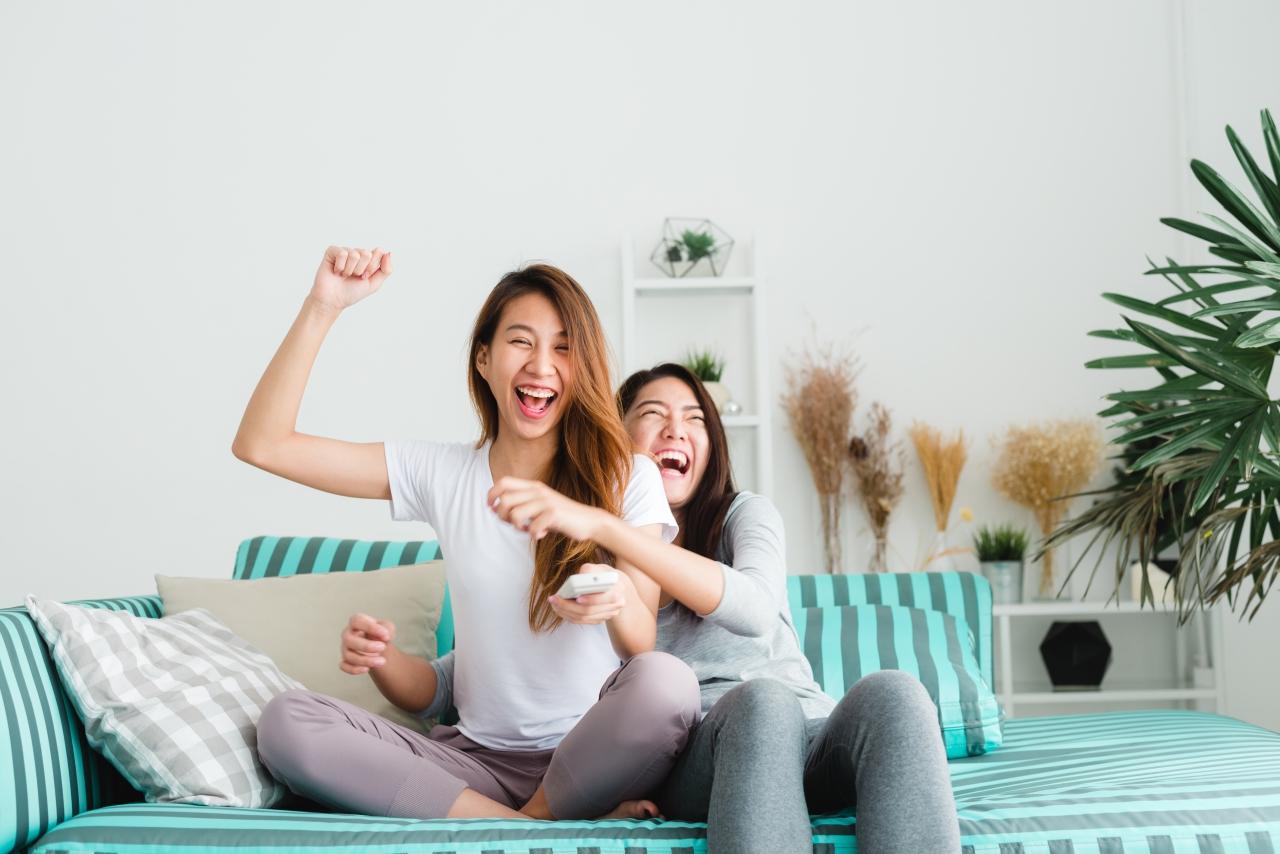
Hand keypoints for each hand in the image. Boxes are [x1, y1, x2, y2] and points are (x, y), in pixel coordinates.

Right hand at [309, 245, 393, 311]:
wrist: (333, 300)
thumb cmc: (352, 292)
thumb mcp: (374, 284)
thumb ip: (386, 270)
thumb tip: (388, 253)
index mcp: (369, 259)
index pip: (379, 252)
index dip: (372, 267)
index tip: (365, 277)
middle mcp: (357, 253)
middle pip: (367, 254)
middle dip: (361, 270)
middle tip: (353, 276)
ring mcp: (345, 251)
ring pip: (355, 255)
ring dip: (350, 270)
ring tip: (344, 275)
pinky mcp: (332, 251)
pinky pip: (342, 253)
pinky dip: (340, 266)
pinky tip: (336, 271)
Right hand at [340, 612, 396, 674]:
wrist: (379, 646)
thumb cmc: (380, 633)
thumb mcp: (388, 627)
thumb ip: (387, 629)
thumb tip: (385, 637)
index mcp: (356, 622)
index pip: (356, 621)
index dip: (370, 627)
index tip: (385, 635)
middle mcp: (348, 634)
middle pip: (349, 640)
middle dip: (367, 646)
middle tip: (383, 648)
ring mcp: (345, 648)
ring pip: (348, 655)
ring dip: (365, 660)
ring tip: (382, 661)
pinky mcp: (345, 661)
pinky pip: (344, 666)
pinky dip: (354, 669)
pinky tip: (367, 669)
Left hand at [487, 476, 604, 541]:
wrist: (588, 521)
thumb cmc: (560, 517)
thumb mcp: (539, 506)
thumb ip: (520, 505)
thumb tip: (495, 509)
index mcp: (533, 486)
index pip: (503, 482)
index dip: (491, 494)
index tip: (491, 508)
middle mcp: (538, 491)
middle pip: (505, 500)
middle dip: (503, 516)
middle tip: (514, 524)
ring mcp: (546, 501)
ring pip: (515, 514)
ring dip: (517, 527)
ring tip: (528, 529)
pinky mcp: (554, 514)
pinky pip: (532, 527)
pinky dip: (534, 535)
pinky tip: (542, 534)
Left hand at [549, 564, 629, 624]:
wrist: (616, 586)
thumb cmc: (605, 575)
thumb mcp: (600, 567)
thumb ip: (589, 570)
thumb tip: (578, 578)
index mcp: (618, 591)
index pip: (605, 598)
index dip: (591, 599)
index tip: (577, 597)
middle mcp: (615, 606)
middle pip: (589, 611)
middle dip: (569, 606)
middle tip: (555, 599)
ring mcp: (607, 615)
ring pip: (584, 618)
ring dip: (566, 612)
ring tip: (554, 603)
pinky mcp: (599, 620)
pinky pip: (582, 621)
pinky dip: (569, 615)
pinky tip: (560, 608)